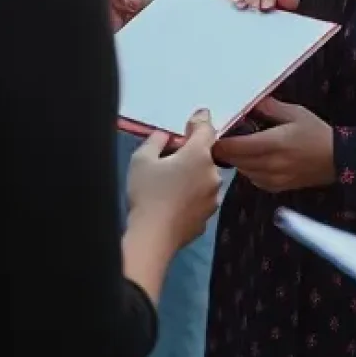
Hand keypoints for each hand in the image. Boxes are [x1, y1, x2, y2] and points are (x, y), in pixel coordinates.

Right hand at [126, 111, 221, 250]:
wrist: (153, 237)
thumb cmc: (147, 193)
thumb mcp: (142, 158)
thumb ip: (156, 140)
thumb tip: (165, 136)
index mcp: (199, 155)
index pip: (207, 129)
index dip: (200, 121)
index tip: (194, 119)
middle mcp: (213, 174)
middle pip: (206, 156)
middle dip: (192, 153)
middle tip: (172, 157)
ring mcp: (213, 198)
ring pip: (205, 178)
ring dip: (193, 175)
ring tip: (171, 183)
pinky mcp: (208, 218)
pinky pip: (200, 199)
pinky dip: (191, 196)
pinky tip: (174, 203)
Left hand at [211, 96, 333, 191]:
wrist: (338, 159)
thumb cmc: (316, 133)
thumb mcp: (294, 113)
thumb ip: (269, 108)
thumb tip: (250, 102)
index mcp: (272, 144)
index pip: (234, 147)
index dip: (220, 141)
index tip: (216, 132)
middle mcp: (269, 164)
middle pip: (235, 161)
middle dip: (226, 150)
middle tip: (225, 137)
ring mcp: (273, 179)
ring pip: (242, 171)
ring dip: (237, 160)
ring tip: (241, 146)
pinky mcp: (277, 187)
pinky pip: (253, 180)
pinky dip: (249, 170)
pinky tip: (255, 159)